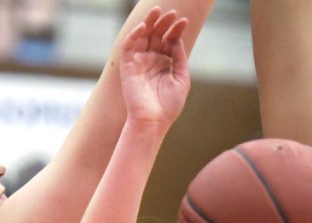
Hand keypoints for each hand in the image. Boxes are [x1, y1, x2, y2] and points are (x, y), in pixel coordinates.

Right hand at [120, 8, 190, 127]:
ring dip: (149, 23)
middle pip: (156, 35)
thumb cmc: (168, 106)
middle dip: (164, 23)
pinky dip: (134, 35)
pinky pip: (128, 46)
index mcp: (165, 64)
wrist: (152, 121)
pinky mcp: (128, 66)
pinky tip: (144, 27)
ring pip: (142, 37)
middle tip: (171, 13)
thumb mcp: (181, 80)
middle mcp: (152, 61)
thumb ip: (179, 59)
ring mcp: (139, 62)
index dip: (175, 30)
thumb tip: (176, 40)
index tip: (183, 22)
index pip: (169, 41)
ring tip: (158, 11)